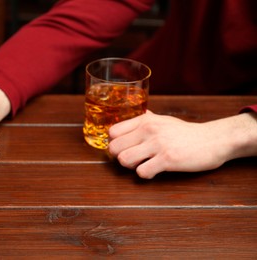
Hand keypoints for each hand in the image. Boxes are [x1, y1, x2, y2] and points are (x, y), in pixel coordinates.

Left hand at [108, 111, 256, 178]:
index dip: (115, 143)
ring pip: (124, 160)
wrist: (213, 139)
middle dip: (120, 157)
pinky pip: (142, 172)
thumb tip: (139, 114)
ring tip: (143, 165)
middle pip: (114, 148)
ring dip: (131, 167)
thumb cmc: (186, 132)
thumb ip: (148, 119)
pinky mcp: (167, 159)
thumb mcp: (164, 120)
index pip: (112, 132)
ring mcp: (157, 144)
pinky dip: (146, 174)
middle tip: (133, 159)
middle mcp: (148, 130)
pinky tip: (155, 171)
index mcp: (145, 120)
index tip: (125, 148)